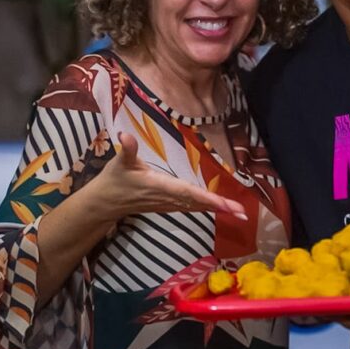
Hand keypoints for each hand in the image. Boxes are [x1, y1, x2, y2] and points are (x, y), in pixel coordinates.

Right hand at [87, 132, 246, 223]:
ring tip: (240, 212)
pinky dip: (208, 207)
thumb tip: (125, 136)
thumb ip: (126, 150)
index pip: (187, 193)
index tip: (223, 204)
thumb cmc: (114, 180)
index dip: (206, 198)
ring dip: (218, 209)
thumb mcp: (119, 163)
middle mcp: (168, 198)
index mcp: (159, 186)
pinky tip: (222, 208)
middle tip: (242, 212)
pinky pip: (192, 207)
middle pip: (198, 203)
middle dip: (220, 207)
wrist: (106, 203)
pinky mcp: (169, 206)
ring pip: (197, 207)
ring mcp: (169, 204)